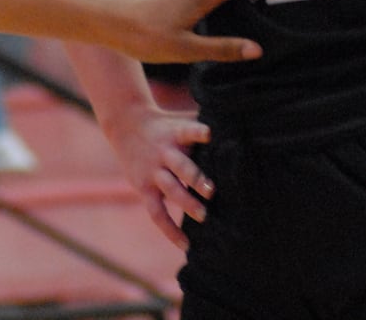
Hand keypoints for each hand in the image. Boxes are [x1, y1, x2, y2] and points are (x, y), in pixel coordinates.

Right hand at [103, 105, 215, 248]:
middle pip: (181, 165)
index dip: (199, 133)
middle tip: (212, 191)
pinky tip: (185, 245)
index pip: (188, 131)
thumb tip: (240, 133)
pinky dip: (170, 230)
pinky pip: (157, 212)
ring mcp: (154, 172)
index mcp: (176, 134)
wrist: (126, 125)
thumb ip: (204, 130)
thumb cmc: (166, 127)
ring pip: (170, 188)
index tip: (210, 134)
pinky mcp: (145, 188)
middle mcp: (165, 153)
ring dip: (187, 202)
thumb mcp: (180, 121)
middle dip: (196, 178)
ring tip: (204, 216)